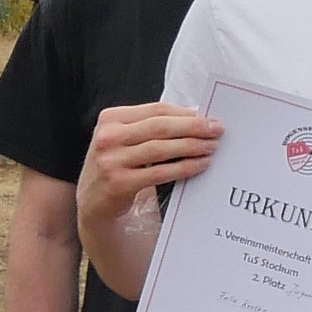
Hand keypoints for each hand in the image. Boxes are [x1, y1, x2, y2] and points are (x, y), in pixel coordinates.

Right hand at [77, 102, 221, 231]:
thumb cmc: (118, 164)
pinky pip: (160, 173)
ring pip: (161, 148)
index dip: (185, 113)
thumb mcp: (124, 139)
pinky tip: (200, 165)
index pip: (155, 110)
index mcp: (111, 118)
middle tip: (217, 130)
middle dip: (192, 127)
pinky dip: (184, 168)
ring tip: (212, 147)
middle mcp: (108, 136)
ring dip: (191, 146)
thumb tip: (195, 117)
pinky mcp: (120, 183)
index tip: (208, 117)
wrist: (93, 201)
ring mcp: (112, 160)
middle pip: (159, 126)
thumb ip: (150, 127)